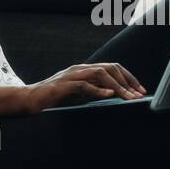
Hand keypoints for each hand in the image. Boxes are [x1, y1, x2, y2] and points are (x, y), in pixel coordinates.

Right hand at [21, 63, 148, 112]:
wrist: (29, 100)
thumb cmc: (53, 99)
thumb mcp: (78, 94)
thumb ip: (93, 92)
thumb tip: (114, 96)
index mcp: (84, 70)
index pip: (112, 68)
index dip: (129, 78)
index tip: (140, 90)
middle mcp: (80, 69)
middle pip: (110, 68)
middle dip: (127, 81)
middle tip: (138, 95)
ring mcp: (71, 76)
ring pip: (100, 74)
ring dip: (117, 86)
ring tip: (128, 98)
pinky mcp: (63, 86)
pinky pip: (84, 85)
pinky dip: (98, 89)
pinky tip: (109, 95)